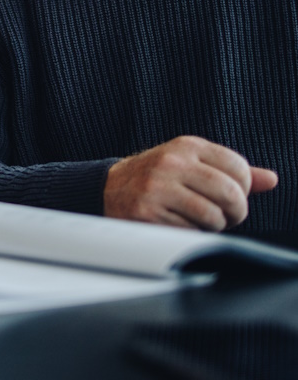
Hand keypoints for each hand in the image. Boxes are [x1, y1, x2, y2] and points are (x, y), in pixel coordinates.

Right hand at [104, 135, 277, 230]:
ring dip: (213, 226)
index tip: (232, 196)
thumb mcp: (191, 164)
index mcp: (187, 146)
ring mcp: (158, 186)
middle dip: (236, 212)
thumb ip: (230, 171)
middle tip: (226, 216)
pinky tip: (177, 223)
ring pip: (213, 217)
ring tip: (199, 220)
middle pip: (230, 193)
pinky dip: (190, 234)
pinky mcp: (147, 211)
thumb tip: (271, 179)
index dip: (244, 189)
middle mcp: (172, 162)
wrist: (109, 188)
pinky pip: (189, 232)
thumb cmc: (158, 178)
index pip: (238, 167)